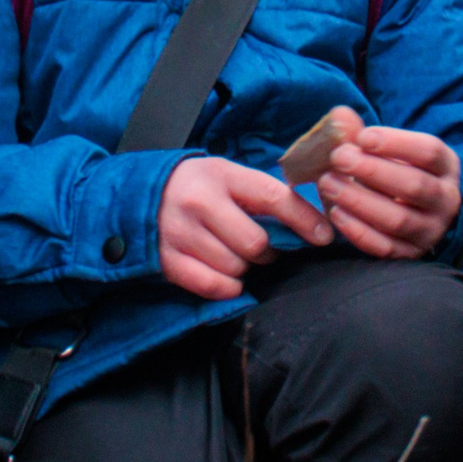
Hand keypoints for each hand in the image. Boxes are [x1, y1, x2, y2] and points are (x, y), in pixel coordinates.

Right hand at [158, 157, 332, 300]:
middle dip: (265, 251)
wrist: (138, 195)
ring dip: (242, 268)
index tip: (324, 236)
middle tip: (257, 247)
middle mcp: (200, 202)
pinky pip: (213, 286)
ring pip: (236, 268)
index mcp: (221, 175)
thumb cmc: (195, 186)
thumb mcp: (225, 175)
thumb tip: (310, 221)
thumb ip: (260, 193)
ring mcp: (181, 232)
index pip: (274, 198)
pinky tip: (223, 275)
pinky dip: (226, 287)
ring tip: (230, 253)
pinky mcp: (167, 259)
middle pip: (256, 243)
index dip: (304, 219)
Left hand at [317, 122, 459, 257]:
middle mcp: (446, 200)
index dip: (395, 143)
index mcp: (446, 167)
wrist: (424, 212)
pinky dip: (359, 232)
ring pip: (398, 220)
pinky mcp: (412, 254)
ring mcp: (431, 230)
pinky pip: (386, 248)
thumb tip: (341, 119)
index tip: (362, 136)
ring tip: (328, 184)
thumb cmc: (402, 171)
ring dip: (359, 201)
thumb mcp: (397, 151)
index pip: (429, 151)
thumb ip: (369, 136)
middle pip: (414, 186)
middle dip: (373, 171)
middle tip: (339, 158)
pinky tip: (336, 213)